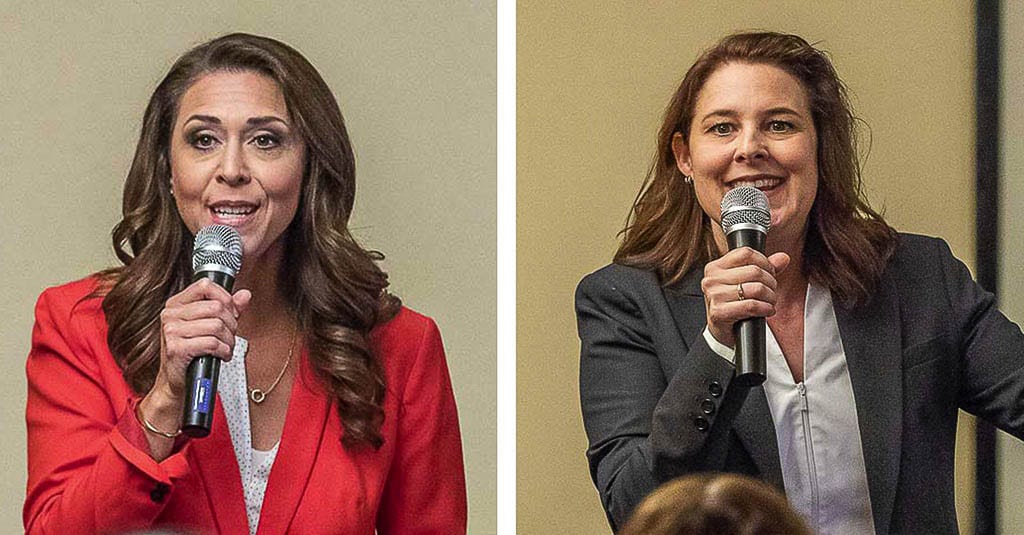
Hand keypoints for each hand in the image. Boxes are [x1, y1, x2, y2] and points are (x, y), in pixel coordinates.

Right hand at [151, 279, 251, 403]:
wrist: (176, 381)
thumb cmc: (192, 352)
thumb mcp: (208, 326)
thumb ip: (228, 308)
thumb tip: (245, 295)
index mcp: (176, 304)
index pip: (205, 285)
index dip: (225, 298)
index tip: (231, 312)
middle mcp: (170, 314)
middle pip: (216, 307)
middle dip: (231, 323)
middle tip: (230, 336)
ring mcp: (171, 331)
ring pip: (217, 326)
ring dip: (229, 340)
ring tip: (226, 347)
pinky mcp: (176, 348)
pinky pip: (212, 343)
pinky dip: (223, 351)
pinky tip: (221, 355)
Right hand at [701, 247, 789, 347]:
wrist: (722, 330)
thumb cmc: (733, 304)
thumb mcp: (746, 282)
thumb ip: (765, 267)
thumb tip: (783, 258)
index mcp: (715, 267)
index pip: (746, 253)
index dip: (764, 262)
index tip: (770, 272)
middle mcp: (711, 279)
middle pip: (754, 271)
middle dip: (770, 282)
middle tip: (771, 291)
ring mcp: (714, 296)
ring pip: (756, 289)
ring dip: (770, 297)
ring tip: (770, 302)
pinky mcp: (718, 312)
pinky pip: (751, 306)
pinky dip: (765, 308)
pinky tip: (767, 310)